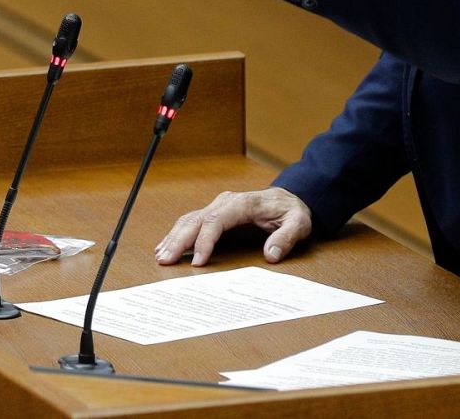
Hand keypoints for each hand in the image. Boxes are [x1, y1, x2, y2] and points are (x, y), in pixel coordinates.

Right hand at [155, 187, 311, 266]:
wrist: (289, 198)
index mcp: (243, 203)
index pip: (217, 220)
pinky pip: (192, 221)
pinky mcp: (215, 212)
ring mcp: (218, 206)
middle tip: (166, 260)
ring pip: (190, 219)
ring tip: (161, 256)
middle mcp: (226, 202)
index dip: (204, 240)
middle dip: (179, 240)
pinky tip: (167, 245)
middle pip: (197, 219)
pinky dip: (177, 233)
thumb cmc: (291, 211)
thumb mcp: (298, 223)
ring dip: (174, 237)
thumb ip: (286, 237)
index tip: (197, 261)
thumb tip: (271, 254)